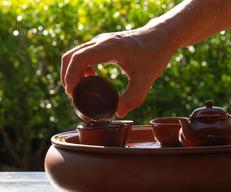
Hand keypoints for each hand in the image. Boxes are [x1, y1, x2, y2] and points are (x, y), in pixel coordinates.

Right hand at [61, 26, 175, 116]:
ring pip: (75, 54)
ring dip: (73, 71)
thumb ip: (134, 97)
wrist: (160, 37)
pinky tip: (91, 77)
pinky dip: (80, 66)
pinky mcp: (103, 44)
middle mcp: (101, 41)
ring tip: (81, 89)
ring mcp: (101, 41)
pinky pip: (83, 53)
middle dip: (67, 76)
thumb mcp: (146, 78)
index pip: (79, 58)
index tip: (72, 93)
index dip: (71, 76)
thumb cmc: (154, 54)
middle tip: (74, 96)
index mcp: (109, 47)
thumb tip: (119, 112)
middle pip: (71, 56)